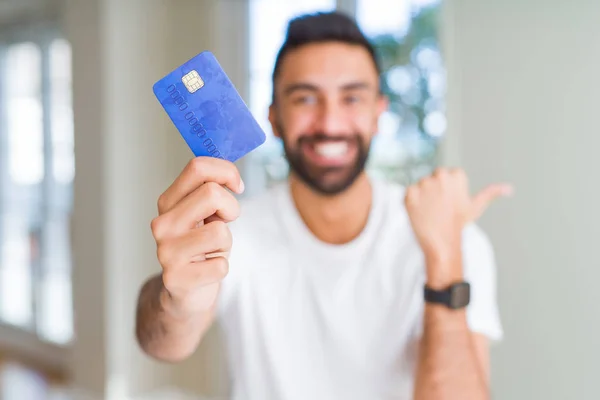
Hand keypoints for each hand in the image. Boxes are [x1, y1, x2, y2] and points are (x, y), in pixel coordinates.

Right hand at [150, 157, 243, 316]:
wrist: (184, 292)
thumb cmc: (201, 247)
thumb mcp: (203, 214)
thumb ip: (211, 189)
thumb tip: (231, 173)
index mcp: (168, 202)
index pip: (197, 167)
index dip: (226, 171)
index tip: (236, 186)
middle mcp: (162, 224)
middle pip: (212, 194)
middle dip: (231, 208)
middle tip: (225, 223)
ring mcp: (166, 252)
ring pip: (220, 232)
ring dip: (226, 243)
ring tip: (212, 251)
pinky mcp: (177, 278)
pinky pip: (221, 265)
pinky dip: (221, 268)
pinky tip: (207, 271)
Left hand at [404, 168, 512, 285]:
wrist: (442, 242)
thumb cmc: (459, 224)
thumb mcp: (476, 206)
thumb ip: (491, 193)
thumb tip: (510, 188)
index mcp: (456, 174)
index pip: (446, 175)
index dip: (446, 190)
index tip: (449, 203)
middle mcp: (440, 175)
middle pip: (432, 178)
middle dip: (434, 191)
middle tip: (439, 208)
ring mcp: (423, 184)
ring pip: (420, 186)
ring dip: (422, 197)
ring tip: (430, 212)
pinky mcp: (409, 194)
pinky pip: (407, 193)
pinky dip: (411, 203)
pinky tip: (420, 213)